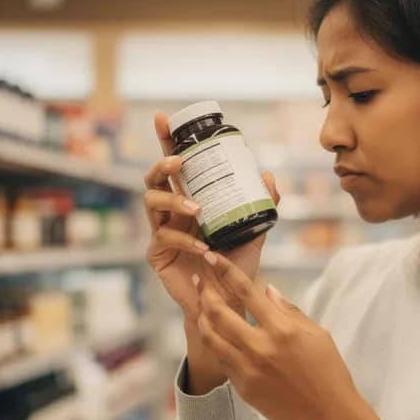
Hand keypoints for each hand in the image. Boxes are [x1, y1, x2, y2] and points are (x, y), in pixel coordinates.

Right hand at [143, 110, 279, 319]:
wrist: (230, 300)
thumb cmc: (237, 264)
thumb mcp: (254, 231)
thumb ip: (262, 204)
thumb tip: (267, 176)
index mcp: (191, 199)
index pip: (176, 165)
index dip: (167, 140)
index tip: (163, 118)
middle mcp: (172, 212)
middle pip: (154, 178)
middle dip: (162, 164)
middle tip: (179, 162)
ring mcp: (162, 231)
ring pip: (152, 202)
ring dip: (173, 199)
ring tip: (196, 209)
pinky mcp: (158, 254)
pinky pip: (164, 237)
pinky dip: (185, 240)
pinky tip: (203, 247)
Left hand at [195, 251, 391, 419]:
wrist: (328, 416)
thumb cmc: (329, 372)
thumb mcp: (317, 334)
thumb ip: (289, 310)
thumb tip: (268, 290)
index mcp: (282, 329)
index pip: (246, 291)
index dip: (225, 271)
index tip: (213, 257)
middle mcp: (261, 347)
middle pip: (219, 312)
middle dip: (205, 291)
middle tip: (199, 279)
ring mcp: (248, 369)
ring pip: (211, 336)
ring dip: (202, 316)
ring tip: (200, 304)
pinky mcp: (242, 386)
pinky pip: (220, 358)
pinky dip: (214, 341)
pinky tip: (213, 332)